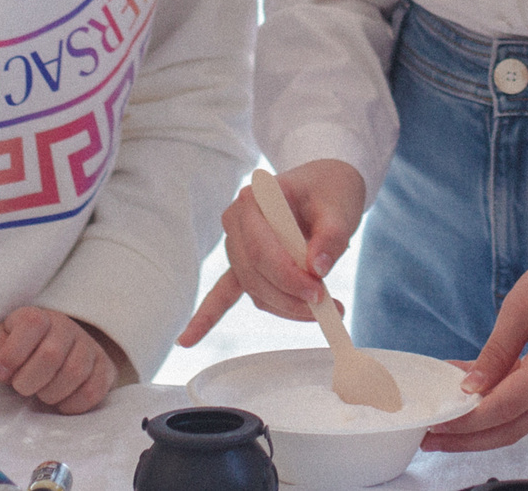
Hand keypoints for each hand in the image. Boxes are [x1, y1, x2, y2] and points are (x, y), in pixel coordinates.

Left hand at [0, 306, 128, 413]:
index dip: (13, 353)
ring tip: (41, 393)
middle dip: (29, 381)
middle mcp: (67, 327)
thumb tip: (2, 370)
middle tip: (22, 387)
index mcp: (38, 318)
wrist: (49, 355)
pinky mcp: (104, 369)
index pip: (32, 324)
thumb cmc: (18, 353)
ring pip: (75, 372)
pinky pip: (93, 391)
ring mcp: (89, 347)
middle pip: (51, 355)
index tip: (0, 373)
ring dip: (51, 393)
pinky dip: (72, 404)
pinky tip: (60, 402)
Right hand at [178, 159, 366, 345]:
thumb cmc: (331, 191)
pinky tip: (186, 341)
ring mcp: (237, 245)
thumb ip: (331, 237)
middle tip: (328, 307)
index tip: (319, 292)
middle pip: (255, 274)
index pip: (261, 249)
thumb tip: (317, 269)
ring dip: (285, 307)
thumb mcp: (341, 208)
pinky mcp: (244, 265)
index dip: (288, 277)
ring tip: (327, 312)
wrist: (326, 187)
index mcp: (256, 199)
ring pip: (254, 290)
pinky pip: (222, 294)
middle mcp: (237, 222)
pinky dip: (207, 317)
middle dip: (290, 297)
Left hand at [421, 245, 527, 452]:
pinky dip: (497, 407)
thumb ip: (495, 351)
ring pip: (518, 422)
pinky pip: (526, 404)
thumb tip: (471, 387)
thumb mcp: (520, 306)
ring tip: (443, 427)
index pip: (505, 407)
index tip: (436, 424)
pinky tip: (468, 398)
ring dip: (481, 428)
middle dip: (469, 439)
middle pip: (511, 428)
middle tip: (431, 439)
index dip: (468, 420)